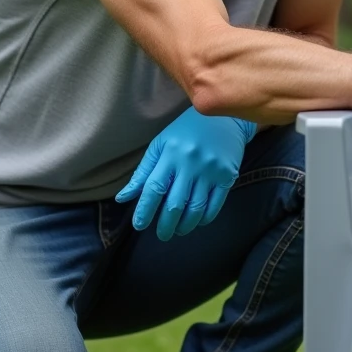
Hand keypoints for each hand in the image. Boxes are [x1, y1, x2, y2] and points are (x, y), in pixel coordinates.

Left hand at [116, 106, 256, 240]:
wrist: (225, 117)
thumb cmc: (186, 130)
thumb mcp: (161, 144)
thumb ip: (143, 172)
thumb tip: (123, 198)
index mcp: (170, 153)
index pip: (154, 188)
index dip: (145, 210)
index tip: (139, 225)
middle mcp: (190, 163)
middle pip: (175, 203)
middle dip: (166, 225)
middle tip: (162, 235)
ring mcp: (211, 170)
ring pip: (195, 208)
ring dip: (185, 225)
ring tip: (178, 230)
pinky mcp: (228, 175)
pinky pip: (215, 205)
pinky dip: (204, 218)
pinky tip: (197, 221)